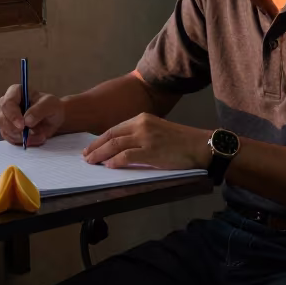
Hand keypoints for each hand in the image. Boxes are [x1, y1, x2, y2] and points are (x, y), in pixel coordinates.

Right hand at [0, 83, 64, 145]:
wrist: (53, 118)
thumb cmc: (51, 106)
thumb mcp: (50, 104)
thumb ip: (39, 110)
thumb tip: (27, 121)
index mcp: (16, 92)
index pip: (7, 103)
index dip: (13, 115)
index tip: (22, 125)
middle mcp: (7, 104)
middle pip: (2, 118)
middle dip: (16, 129)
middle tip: (30, 134)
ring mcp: (6, 118)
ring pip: (5, 131)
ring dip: (21, 137)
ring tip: (39, 136)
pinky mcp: (8, 130)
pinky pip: (10, 139)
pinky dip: (22, 142)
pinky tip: (35, 139)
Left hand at [82, 113, 207, 169]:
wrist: (200, 145)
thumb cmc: (181, 141)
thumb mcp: (157, 131)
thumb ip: (140, 136)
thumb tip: (121, 149)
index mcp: (142, 118)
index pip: (115, 128)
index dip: (100, 139)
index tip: (91, 147)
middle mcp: (141, 124)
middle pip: (111, 135)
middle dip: (95, 147)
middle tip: (85, 156)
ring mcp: (145, 137)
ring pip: (115, 145)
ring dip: (100, 154)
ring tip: (91, 162)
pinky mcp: (150, 151)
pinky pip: (126, 156)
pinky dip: (115, 161)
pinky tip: (108, 166)